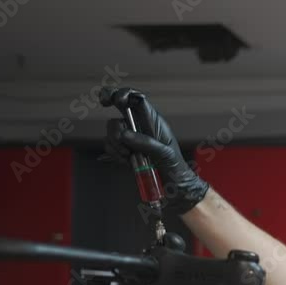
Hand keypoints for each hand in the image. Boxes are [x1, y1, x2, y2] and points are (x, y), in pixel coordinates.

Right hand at [101, 87, 209, 214]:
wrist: (175, 189)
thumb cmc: (175, 169)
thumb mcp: (165, 154)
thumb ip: (146, 143)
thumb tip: (125, 134)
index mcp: (153, 121)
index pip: (135, 98)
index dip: (121, 93)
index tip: (109, 101)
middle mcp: (141, 127)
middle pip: (118, 115)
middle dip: (116, 130)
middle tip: (123, 142)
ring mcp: (132, 139)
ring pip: (112, 132)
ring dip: (117, 146)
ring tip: (131, 158)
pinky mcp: (125, 151)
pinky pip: (110, 146)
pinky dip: (115, 155)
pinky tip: (128, 163)